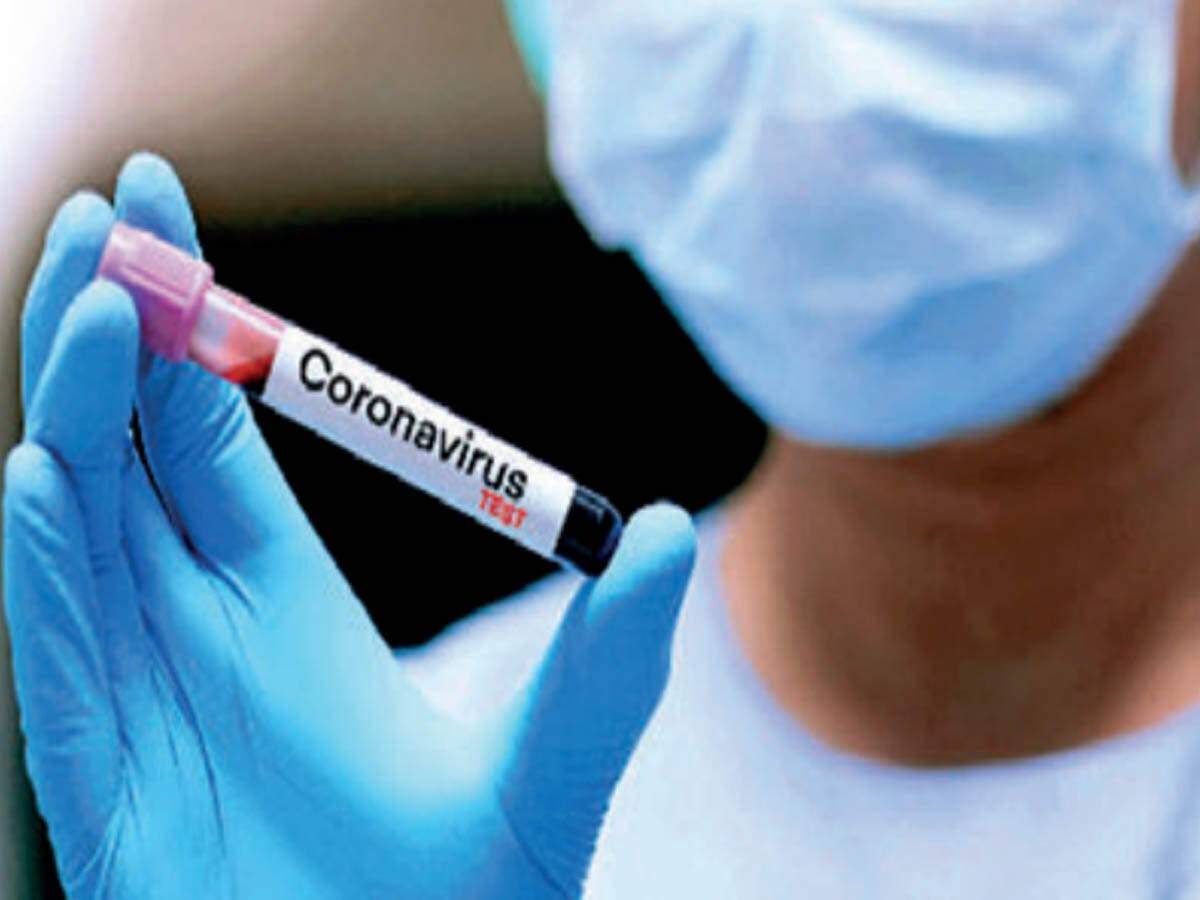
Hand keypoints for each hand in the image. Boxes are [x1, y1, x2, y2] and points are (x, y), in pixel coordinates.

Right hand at [3, 153, 695, 898]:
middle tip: (120, 207)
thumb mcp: (552, 768)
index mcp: (285, 598)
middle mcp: (198, 624)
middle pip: (132, 445)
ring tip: (99, 294)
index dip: (195, 328)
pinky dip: (44, 558)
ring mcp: (137, 689)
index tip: (177, 214)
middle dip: (115, 326)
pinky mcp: (98, 777)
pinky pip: (52, 649)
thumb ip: (610, 659)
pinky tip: (49, 468)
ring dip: (79, 406)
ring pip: (80, 521)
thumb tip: (674, 532)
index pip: (213, 432)